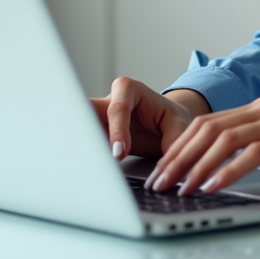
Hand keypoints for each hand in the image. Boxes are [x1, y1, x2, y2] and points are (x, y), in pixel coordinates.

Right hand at [90, 77, 210, 159]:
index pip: (118, 109)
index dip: (117, 131)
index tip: (120, 153)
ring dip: (81, 144)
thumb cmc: (169, 118)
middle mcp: (108, 100)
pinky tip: (84, 168)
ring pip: (81, 127)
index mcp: (128, 89)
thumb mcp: (178, 123)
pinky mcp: (94, 134)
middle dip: (84, 129)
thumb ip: (173, 138)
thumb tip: (168, 158)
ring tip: (81, 164)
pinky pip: (85, 143)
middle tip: (88, 152)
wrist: (163, 124)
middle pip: (88, 111)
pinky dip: (84, 154)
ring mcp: (98, 118)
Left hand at [145, 96, 259, 195]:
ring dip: (197, 166)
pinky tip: (213, 186)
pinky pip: (252, 154)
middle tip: (161, 182)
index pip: (209, 123)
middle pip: (209, 128)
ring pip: (225, 139)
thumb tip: (220, 168)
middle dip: (179, 157)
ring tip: (181, 188)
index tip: (163, 170)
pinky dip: (228, 171)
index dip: (181, 147)